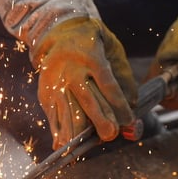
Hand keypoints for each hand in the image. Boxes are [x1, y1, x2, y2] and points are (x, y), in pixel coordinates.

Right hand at [32, 17, 137, 148]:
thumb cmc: (93, 45)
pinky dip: (58, 131)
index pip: (107, 85)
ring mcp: (55, 81)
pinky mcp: (44, 91)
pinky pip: (52, 114)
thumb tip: (133, 106)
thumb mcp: (113, 52)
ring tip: (84, 147)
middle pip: (87, 100)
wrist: (58, 31)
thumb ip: (124, 78)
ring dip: (76, 132)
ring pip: (67, 110)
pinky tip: (63, 145)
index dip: (118, 105)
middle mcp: (71, 70)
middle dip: (99, 120)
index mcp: (91, 57)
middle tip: (110, 134)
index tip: (128, 119)